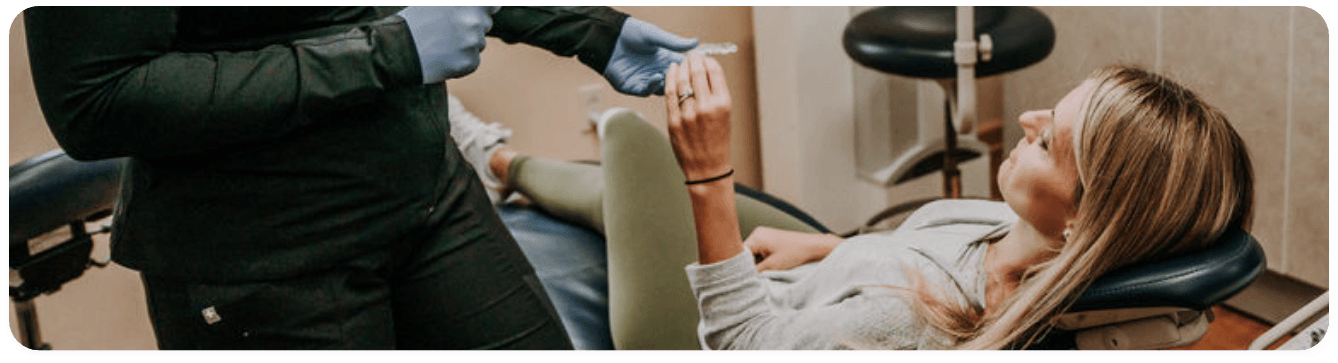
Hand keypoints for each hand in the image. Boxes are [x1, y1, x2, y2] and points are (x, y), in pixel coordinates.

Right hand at [397, 6, 501, 83]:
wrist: (398, 51)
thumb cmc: (414, 22)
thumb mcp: (435, 4)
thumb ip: (461, 5)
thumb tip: (489, 6)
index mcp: (465, 3)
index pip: (493, 5)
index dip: (485, 9)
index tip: (477, 13)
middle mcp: (472, 19)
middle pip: (485, 24)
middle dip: (471, 27)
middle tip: (446, 30)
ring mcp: (472, 42)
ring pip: (479, 43)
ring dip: (465, 44)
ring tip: (441, 43)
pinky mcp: (470, 62)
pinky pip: (473, 61)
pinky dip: (461, 61)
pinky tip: (443, 57)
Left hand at [604, 18, 698, 95]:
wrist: (609, 38)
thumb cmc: (631, 33)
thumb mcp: (654, 36)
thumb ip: (674, 42)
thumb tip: (696, 42)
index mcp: (664, 60)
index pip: (682, 68)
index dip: (690, 70)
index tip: (699, 69)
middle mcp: (656, 71)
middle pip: (674, 83)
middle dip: (680, 81)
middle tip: (688, 79)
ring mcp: (644, 80)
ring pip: (661, 90)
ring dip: (667, 86)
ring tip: (671, 78)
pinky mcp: (632, 87)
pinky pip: (644, 91)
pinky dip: (651, 87)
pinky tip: (656, 78)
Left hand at [665, 53, 731, 182]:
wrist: (707, 167)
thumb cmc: (718, 142)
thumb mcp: (725, 115)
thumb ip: (716, 94)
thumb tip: (706, 71)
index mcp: (723, 104)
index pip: (714, 72)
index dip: (708, 60)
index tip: (704, 57)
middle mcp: (706, 107)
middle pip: (697, 73)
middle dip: (694, 60)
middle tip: (692, 55)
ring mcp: (688, 114)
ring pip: (682, 80)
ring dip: (681, 67)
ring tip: (681, 62)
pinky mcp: (674, 120)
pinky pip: (669, 94)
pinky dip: (669, 78)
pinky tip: (671, 71)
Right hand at [744, 227, 842, 270]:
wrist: (813, 246)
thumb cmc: (795, 253)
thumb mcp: (773, 265)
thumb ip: (756, 271)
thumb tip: (744, 277)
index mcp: (757, 237)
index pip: (739, 254)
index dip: (740, 268)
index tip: (742, 278)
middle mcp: (758, 233)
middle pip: (745, 253)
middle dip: (749, 266)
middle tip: (753, 278)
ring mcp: (764, 235)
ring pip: (753, 253)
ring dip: (756, 263)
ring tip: (763, 273)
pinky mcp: (770, 238)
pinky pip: (760, 250)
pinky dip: (762, 260)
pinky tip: (768, 267)